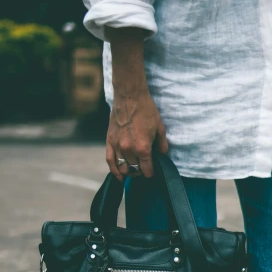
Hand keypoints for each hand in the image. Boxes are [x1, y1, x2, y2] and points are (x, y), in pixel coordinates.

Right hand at [104, 27, 167, 180]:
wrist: (130, 95)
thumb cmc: (146, 110)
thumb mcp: (160, 128)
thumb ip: (162, 145)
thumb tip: (162, 156)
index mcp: (143, 148)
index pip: (147, 170)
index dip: (151, 172)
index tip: (152, 171)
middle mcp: (129, 150)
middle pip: (135, 169)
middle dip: (141, 171)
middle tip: (144, 167)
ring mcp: (118, 146)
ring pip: (123, 167)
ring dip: (129, 171)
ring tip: (133, 169)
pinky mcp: (109, 141)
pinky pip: (110, 161)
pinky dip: (114, 170)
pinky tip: (119, 176)